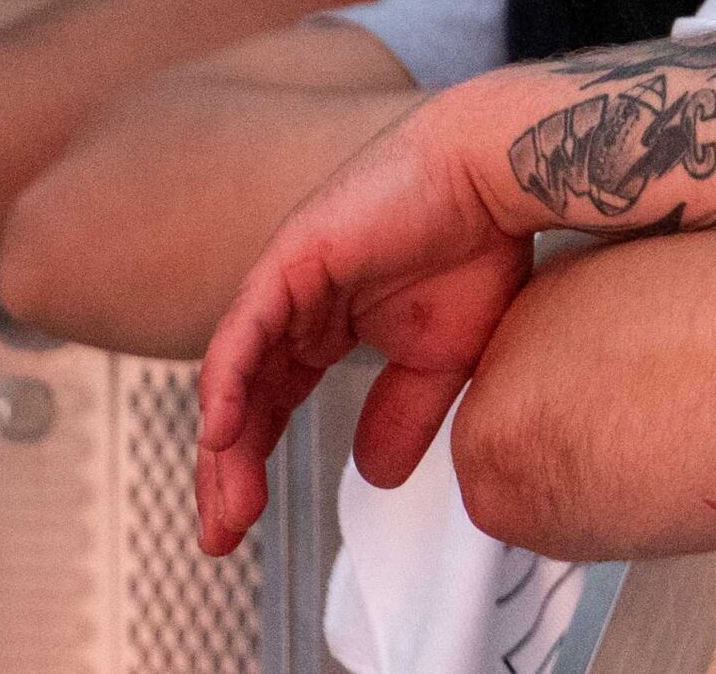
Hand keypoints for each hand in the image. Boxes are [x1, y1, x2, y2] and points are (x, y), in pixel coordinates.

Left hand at [195, 112, 529, 556]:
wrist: (494, 179)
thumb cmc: (477, 247)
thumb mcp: (441, 358)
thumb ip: (402, 413)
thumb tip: (375, 475)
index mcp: (323, 326)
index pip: (269, 406)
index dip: (252, 465)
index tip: (243, 527)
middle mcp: (294, 307)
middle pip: (241, 399)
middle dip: (227, 472)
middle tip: (223, 534)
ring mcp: (286, 282)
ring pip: (233, 375)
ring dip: (225, 445)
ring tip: (228, 505)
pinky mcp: (290, 259)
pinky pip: (243, 330)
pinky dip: (227, 381)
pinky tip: (221, 431)